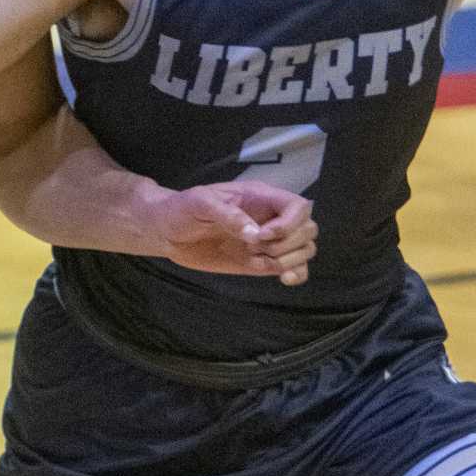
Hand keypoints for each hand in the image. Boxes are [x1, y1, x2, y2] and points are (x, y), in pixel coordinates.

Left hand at [154, 180, 316, 282]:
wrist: (166, 232)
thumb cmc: (182, 209)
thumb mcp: (200, 203)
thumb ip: (228, 215)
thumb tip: (255, 234)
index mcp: (260, 197)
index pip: (298, 206)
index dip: (289, 223)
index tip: (262, 236)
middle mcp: (270, 218)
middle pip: (308, 229)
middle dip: (290, 243)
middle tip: (257, 248)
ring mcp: (268, 242)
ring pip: (305, 249)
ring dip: (291, 260)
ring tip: (261, 262)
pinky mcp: (261, 262)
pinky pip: (293, 268)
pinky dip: (295, 274)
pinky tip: (282, 278)